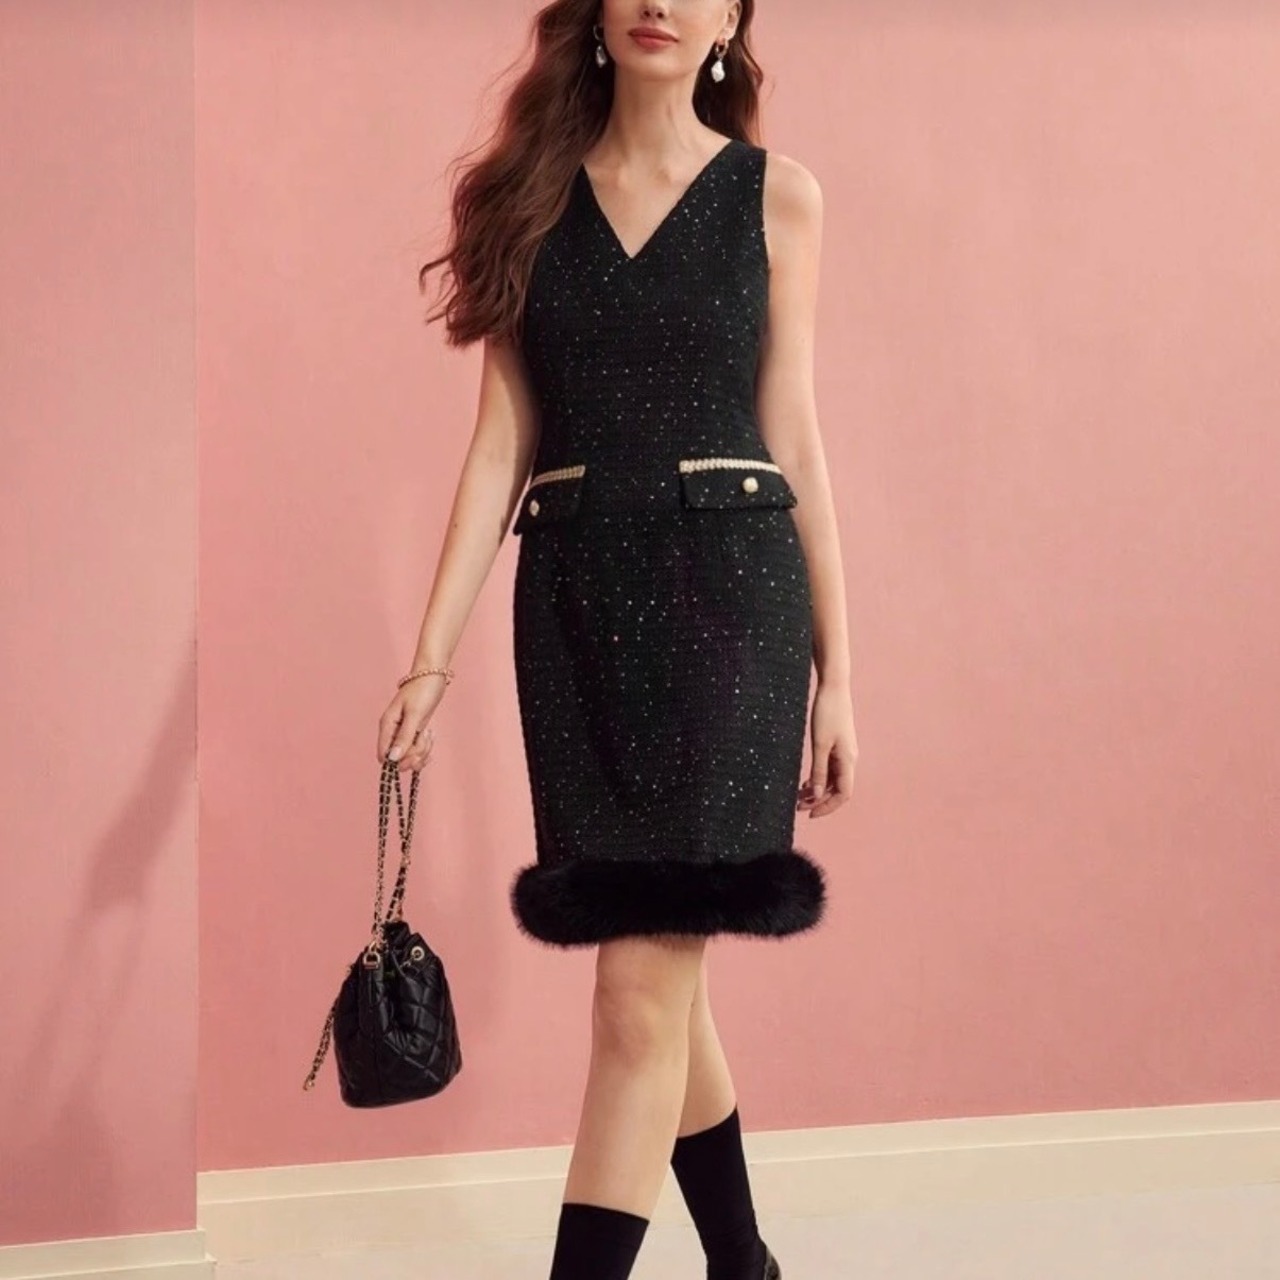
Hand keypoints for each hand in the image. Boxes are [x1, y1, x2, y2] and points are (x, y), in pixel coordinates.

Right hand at [377, 675, 446, 771]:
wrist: (432, 676)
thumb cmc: (422, 690)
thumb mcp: (415, 714)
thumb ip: (404, 737)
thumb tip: (392, 758)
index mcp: (387, 726)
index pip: (383, 755)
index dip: (398, 761)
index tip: (413, 754)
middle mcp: (393, 732)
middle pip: (399, 759)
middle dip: (414, 755)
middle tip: (424, 738)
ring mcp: (404, 733)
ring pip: (410, 756)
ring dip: (423, 750)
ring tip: (429, 733)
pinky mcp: (414, 733)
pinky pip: (417, 749)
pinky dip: (426, 747)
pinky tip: (430, 735)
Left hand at [798, 681, 857, 817]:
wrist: (834, 687)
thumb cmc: (827, 713)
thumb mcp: (819, 744)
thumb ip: (818, 771)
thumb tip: (817, 796)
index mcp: (847, 760)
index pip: (843, 794)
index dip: (828, 806)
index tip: (810, 814)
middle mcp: (849, 759)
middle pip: (837, 789)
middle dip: (819, 800)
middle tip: (798, 807)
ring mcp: (844, 752)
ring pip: (832, 779)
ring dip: (817, 790)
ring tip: (798, 797)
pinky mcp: (837, 744)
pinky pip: (829, 768)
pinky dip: (818, 777)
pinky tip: (805, 781)